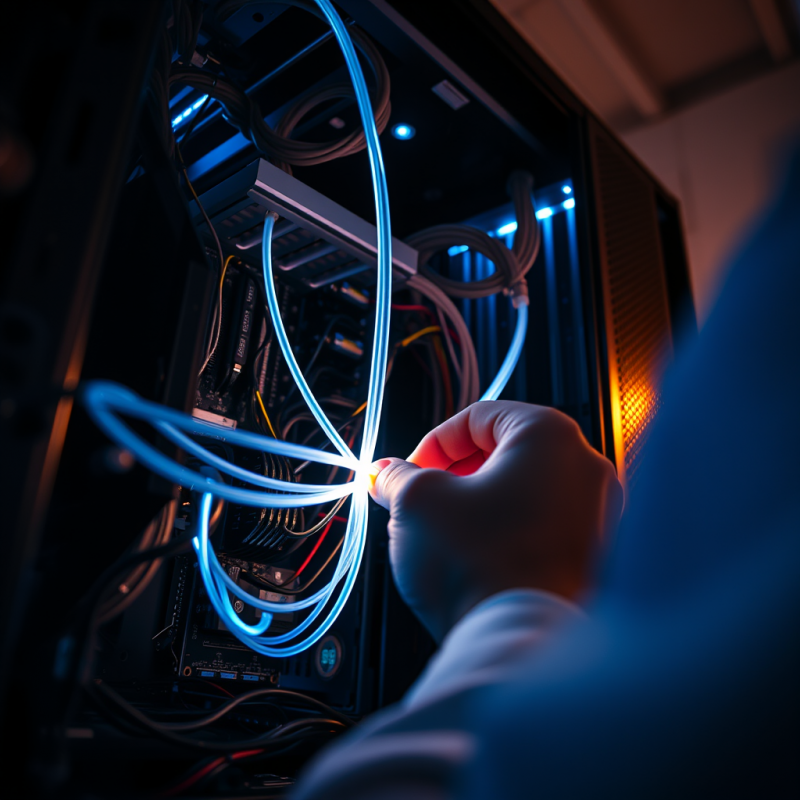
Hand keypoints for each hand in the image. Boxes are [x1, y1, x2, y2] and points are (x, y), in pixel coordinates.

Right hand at [369, 402, 622, 640]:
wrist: (521, 645)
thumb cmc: (482, 569)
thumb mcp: (418, 504)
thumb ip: (399, 477)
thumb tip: (387, 474)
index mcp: (550, 437)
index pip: (478, 417)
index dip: (433, 443)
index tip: (410, 471)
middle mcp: (586, 468)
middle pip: (503, 452)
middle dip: (454, 475)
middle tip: (422, 500)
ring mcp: (599, 513)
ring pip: (522, 490)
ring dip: (477, 504)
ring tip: (445, 534)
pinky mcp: (595, 553)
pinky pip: (542, 525)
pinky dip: (506, 530)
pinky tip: (476, 558)